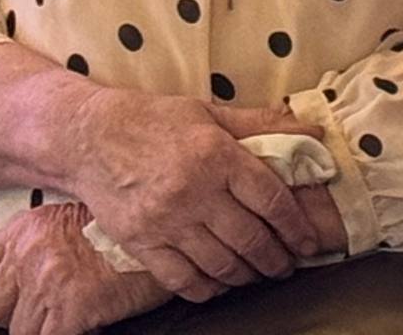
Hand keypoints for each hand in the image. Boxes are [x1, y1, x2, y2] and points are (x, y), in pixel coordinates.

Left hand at [0, 204, 171, 334]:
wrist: (171, 230)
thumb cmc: (130, 224)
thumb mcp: (75, 215)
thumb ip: (43, 239)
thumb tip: (26, 269)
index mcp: (27, 228)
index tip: (2, 297)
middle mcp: (29, 253)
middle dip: (9, 315)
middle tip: (36, 313)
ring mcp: (47, 282)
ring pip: (18, 331)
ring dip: (42, 329)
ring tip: (67, 318)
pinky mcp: (71, 308)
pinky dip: (65, 334)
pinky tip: (84, 325)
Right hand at [58, 86, 324, 300]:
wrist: (89, 138)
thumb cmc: (156, 120)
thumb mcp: (211, 112)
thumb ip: (262, 123)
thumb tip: (313, 130)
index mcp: (218, 156)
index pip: (270, 200)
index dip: (296, 226)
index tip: (309, 242)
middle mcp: (194, 192)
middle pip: (249, 238)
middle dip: (276, 259)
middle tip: (288, 266)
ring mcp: (165, 221)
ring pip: (219, 263)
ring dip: (246, 276)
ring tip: (259, 275)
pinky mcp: (139, 242)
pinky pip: (180, 278)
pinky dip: (205, 289)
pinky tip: (218, 286)